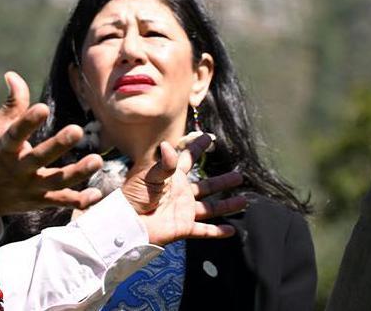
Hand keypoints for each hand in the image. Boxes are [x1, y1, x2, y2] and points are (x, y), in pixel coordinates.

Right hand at [0, 72, 104, 226]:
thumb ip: (12, 103)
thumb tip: (13, 75)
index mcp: (4, 148)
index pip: (15, 134)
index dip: (28, 122)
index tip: (43, 108)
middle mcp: (17, 169)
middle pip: (39, 158)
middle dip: (58, 146)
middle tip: (77, 130)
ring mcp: (29, 187)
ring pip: (55, 182)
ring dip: (77, 173)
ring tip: (96, 161)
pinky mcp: (39, 201)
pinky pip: (61, 202)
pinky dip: (79, 200)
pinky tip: (97, 193)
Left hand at [122, 134, 247, 245]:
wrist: (127, 222)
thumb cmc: (133, 196)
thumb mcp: (148, 176)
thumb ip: (163, 163)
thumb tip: (169, 144)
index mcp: (172, 176)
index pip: (189, 159)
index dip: (198, 148)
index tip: (208, 138)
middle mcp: (181, 192)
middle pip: (207, 185)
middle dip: (222, 181)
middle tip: (239, 175)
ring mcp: (184, 210)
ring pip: (210, 207)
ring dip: (227, 205)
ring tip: (244, 200)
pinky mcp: (183, 226)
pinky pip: (204, 230)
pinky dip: (217, 232)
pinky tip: (231, 231)